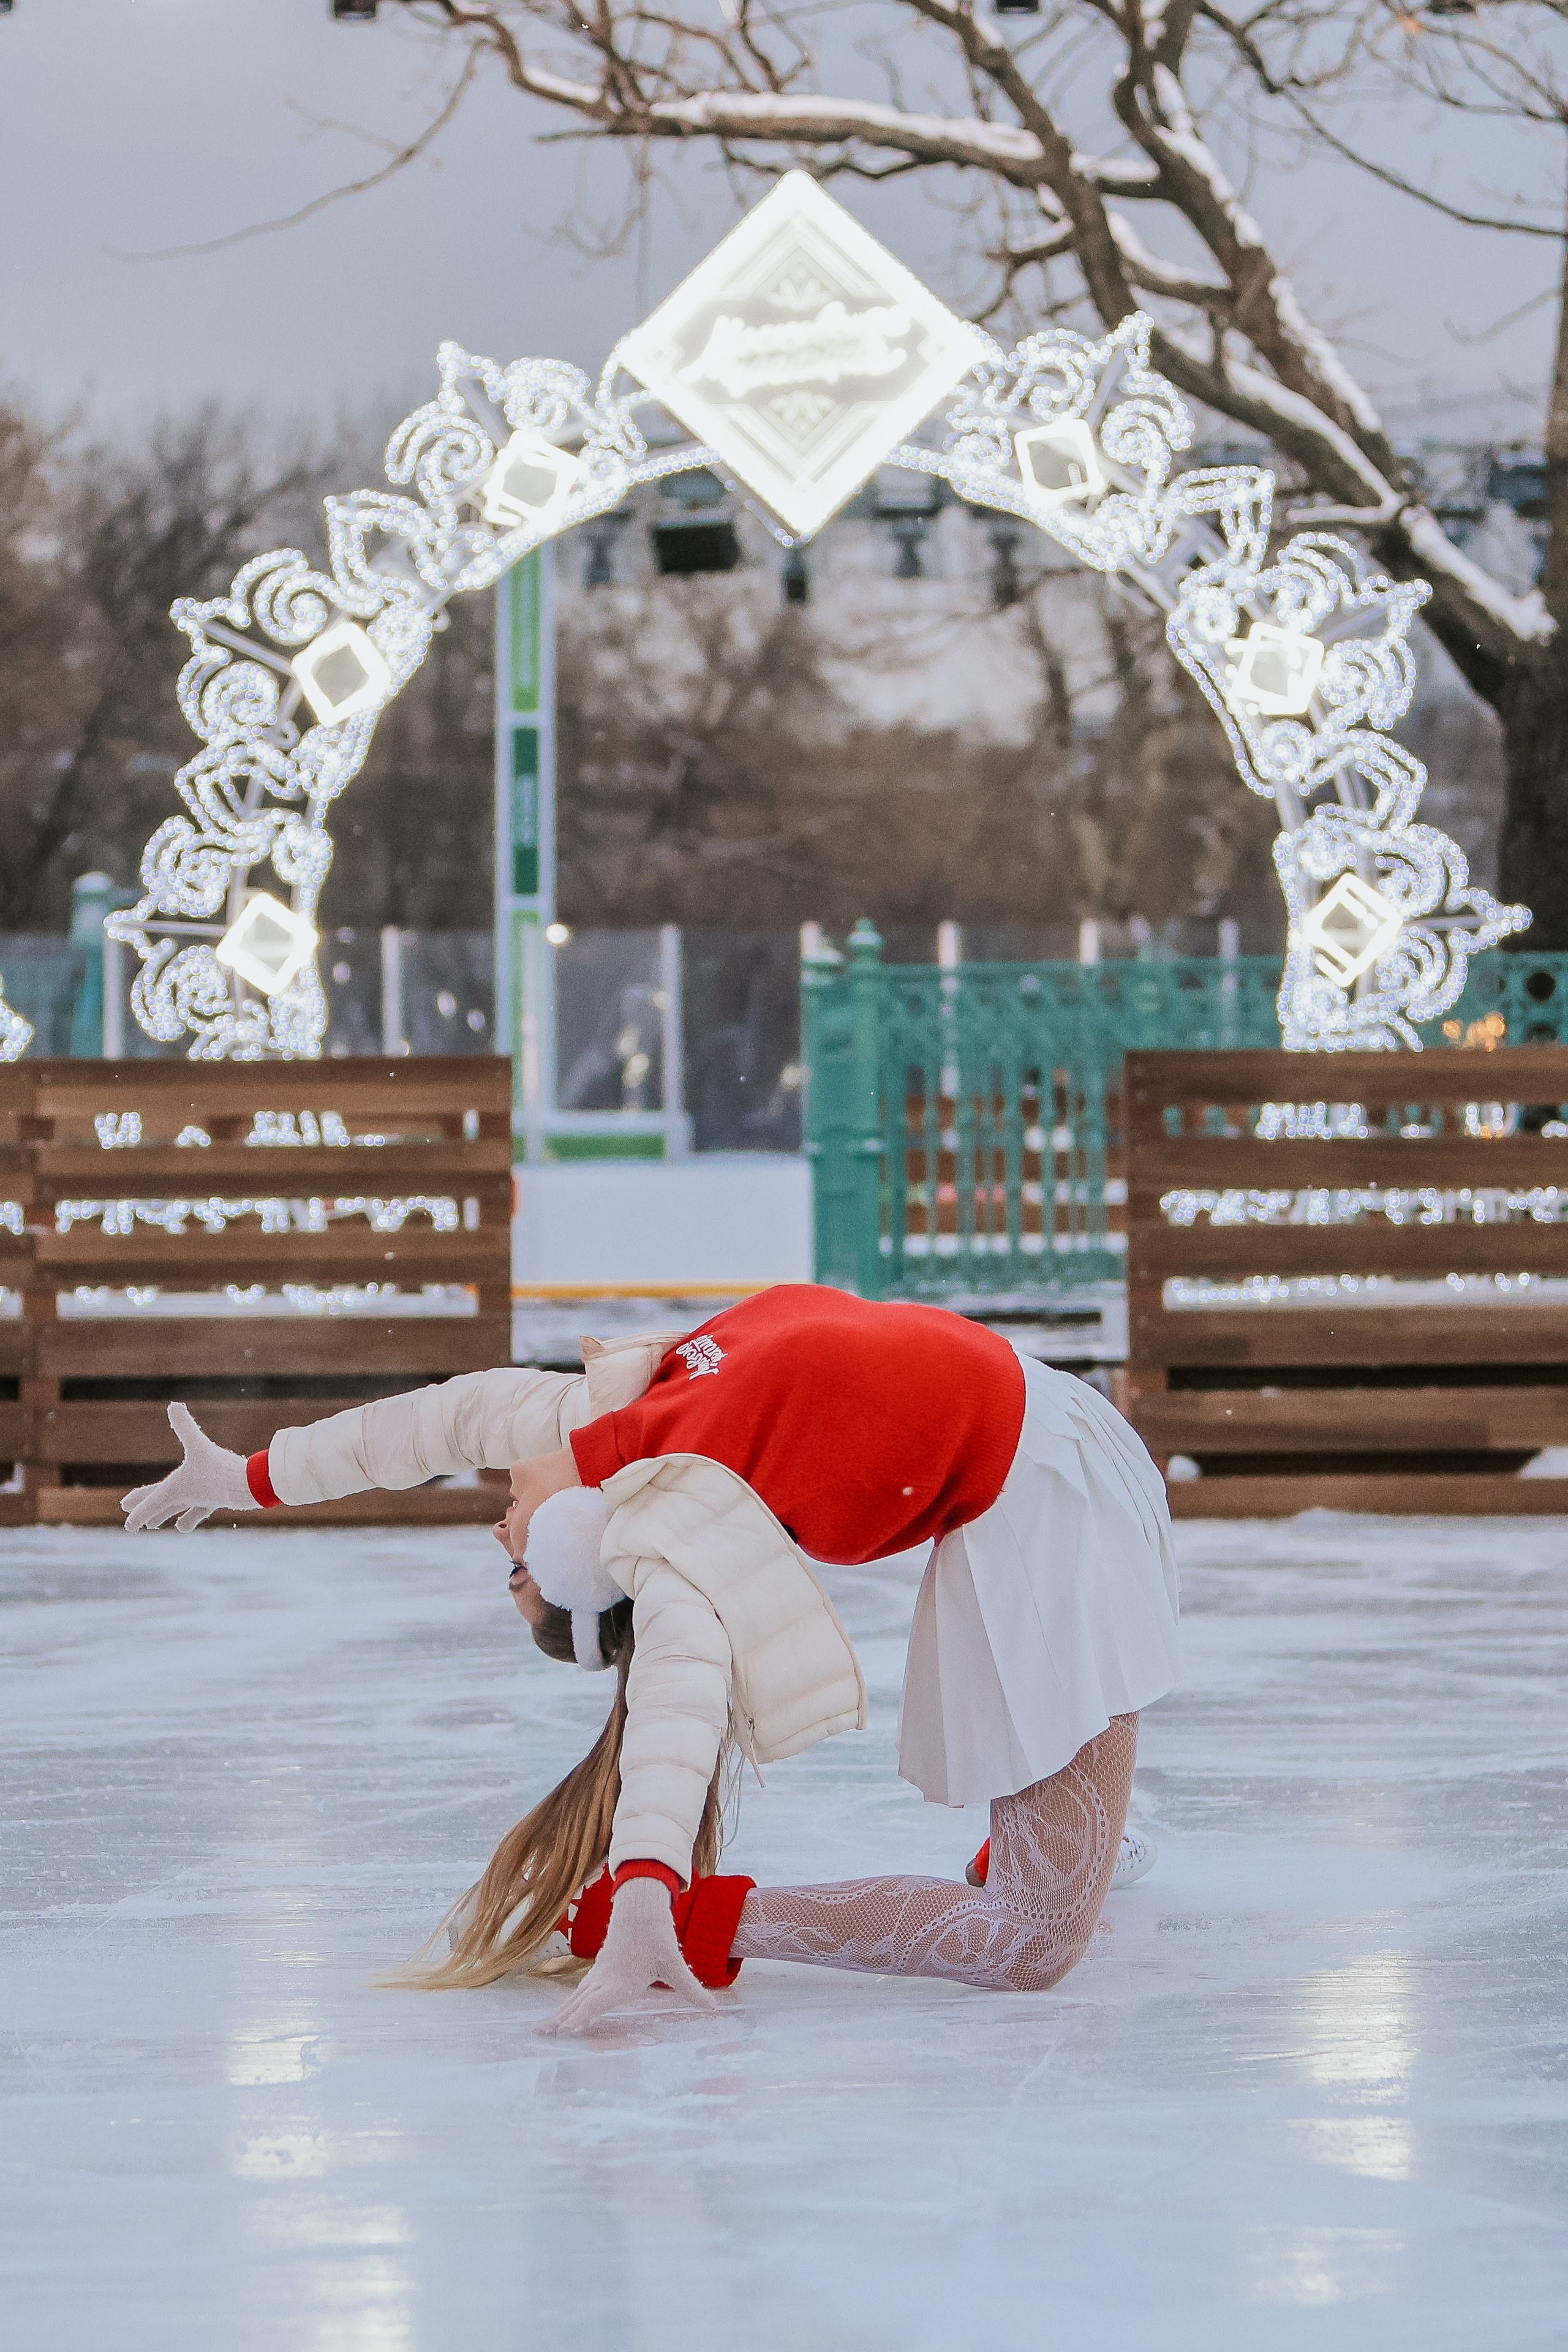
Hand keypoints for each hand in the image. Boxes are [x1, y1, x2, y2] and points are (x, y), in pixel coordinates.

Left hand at [122, 1403, 257, 1531]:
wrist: (247, 1486)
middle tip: (130, 1525)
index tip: (128, 1526)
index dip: (139, 1510)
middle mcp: (187, 1496)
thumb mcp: (199, 1445)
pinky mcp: (217, 1498)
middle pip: (162, 1506)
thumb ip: (186, 1426)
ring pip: (180, 1509)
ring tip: (157, 1525)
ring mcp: (202, 1499)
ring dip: (167, 1514)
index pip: (152, 1501)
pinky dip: (193, 1513)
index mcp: (176, 1488)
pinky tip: (190, 1520)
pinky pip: (202, 1508)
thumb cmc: (219, 1469)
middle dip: (147, 1512)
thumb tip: (173, 1404)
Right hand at [539, 1876, 718, 2035]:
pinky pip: (581, 1990)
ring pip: (576, 1997)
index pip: (596, 2003)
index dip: (580, 2018)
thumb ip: (690, 1988)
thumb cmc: (656, 1933)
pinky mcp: (601, 1967)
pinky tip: (566, 2011)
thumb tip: (713, 2009)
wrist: (640, 1903)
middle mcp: (606, 1978)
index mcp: (620, 1980)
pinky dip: (569, 2003)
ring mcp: (600, 1972)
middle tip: (539, 2035)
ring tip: (542, 2029)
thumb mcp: (674, 1962)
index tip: (563, 2031)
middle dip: (560, 2021)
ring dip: (560, 2013)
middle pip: (578, 2003)